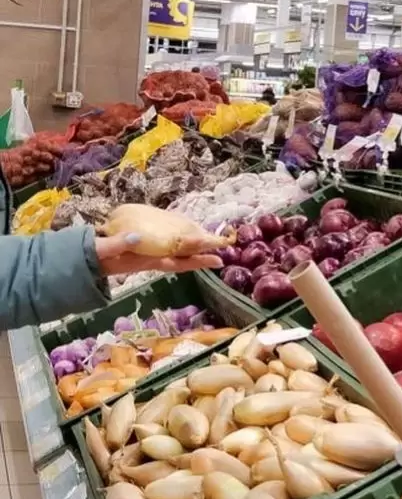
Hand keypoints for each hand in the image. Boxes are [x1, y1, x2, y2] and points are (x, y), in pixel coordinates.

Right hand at [95, 233, 223, 275]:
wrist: (80, 261)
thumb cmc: (91, 257)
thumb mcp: (102, 250)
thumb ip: (117, 243)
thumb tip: (136, 237)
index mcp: (144, 261)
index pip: (176, 263)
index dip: (197, 261)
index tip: (217, 260)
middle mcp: (150, 259)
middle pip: (182, 259)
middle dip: (202, 256)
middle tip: (224, 251)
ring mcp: (147, 255)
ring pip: (176, 253)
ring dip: (193, 250)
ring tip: (211, 243)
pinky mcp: (143, 249)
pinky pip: (166, 246)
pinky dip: (178, 242)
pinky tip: (186, 235)